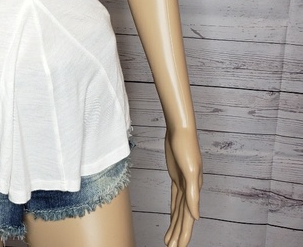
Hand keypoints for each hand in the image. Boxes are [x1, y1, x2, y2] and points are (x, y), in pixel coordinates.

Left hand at [164, 127, 202, 245]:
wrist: (180, 130)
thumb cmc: (185, 147)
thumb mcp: (189, 170)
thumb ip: (193, 194)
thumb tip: (196, 216)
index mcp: (193, 190)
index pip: (188, 217)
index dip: (184, 233)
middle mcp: (190, 189)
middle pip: (183, 217)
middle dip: (178, 233)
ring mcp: (183, 183)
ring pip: (178, 209)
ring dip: (174, 224)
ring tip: (169, 239)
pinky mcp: (176, 176)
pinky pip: (175, 198)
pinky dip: (173, 209)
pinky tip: (172, 217)